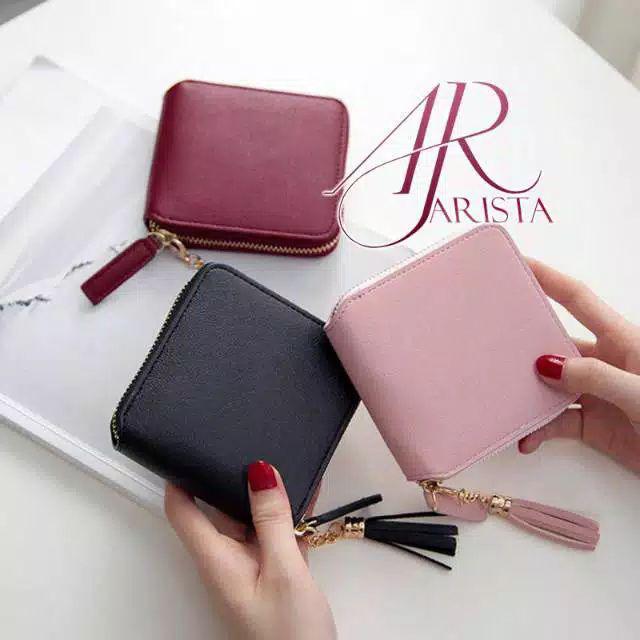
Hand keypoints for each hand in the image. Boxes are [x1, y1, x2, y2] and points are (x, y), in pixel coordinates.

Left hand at [165, 461, 335, 639]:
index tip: (187, 444)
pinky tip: (306, 498)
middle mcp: (227, 559)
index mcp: (216, 559)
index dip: (178, 475)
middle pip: (219, 507)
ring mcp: (249, 566)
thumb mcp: (284, 569)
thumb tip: (259, 472)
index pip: (182, 510)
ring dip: (267, 496)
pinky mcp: (271, 572)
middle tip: (257, 447)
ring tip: (289, 468)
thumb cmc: (289, 637)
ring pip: (252, 518)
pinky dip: (287, 516)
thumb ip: (271, 519)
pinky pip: (274, 533)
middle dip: (236, 477)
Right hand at [519, 259, 639, 471]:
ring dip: (527, 396)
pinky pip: (555, 422)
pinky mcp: (592, 425)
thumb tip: (548, 366)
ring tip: (505, 400)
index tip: (520, 264)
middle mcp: (604, 362)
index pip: (578, 300)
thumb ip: (597, 377)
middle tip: (493, 343)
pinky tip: (527, 439)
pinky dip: (538, 430)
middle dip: (525, 345)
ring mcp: (596, 393)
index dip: (549, 279)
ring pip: (550, 386)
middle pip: (555, 345)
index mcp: (622, 340)